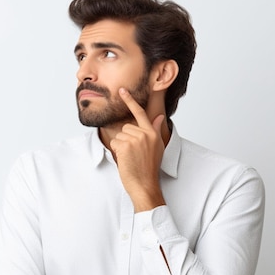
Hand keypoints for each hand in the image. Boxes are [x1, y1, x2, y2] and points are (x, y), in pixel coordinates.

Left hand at [109, 88, 165, 211]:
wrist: (145, 184)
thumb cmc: (149, 168)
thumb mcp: (157, 147)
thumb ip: (156, 130)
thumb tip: (159, 117)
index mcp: (153, 133)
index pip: (140, 113)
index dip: (130, 101)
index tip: (122, 91)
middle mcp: (145, 134)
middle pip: (126, 127)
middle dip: (126, 139)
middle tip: (134, 154)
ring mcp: (135, 139)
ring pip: (119, 135)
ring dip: (121, 146)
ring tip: (131, 157)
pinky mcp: (125, 145)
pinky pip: (114, 142)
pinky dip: (117, 151)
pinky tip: (125, 159)